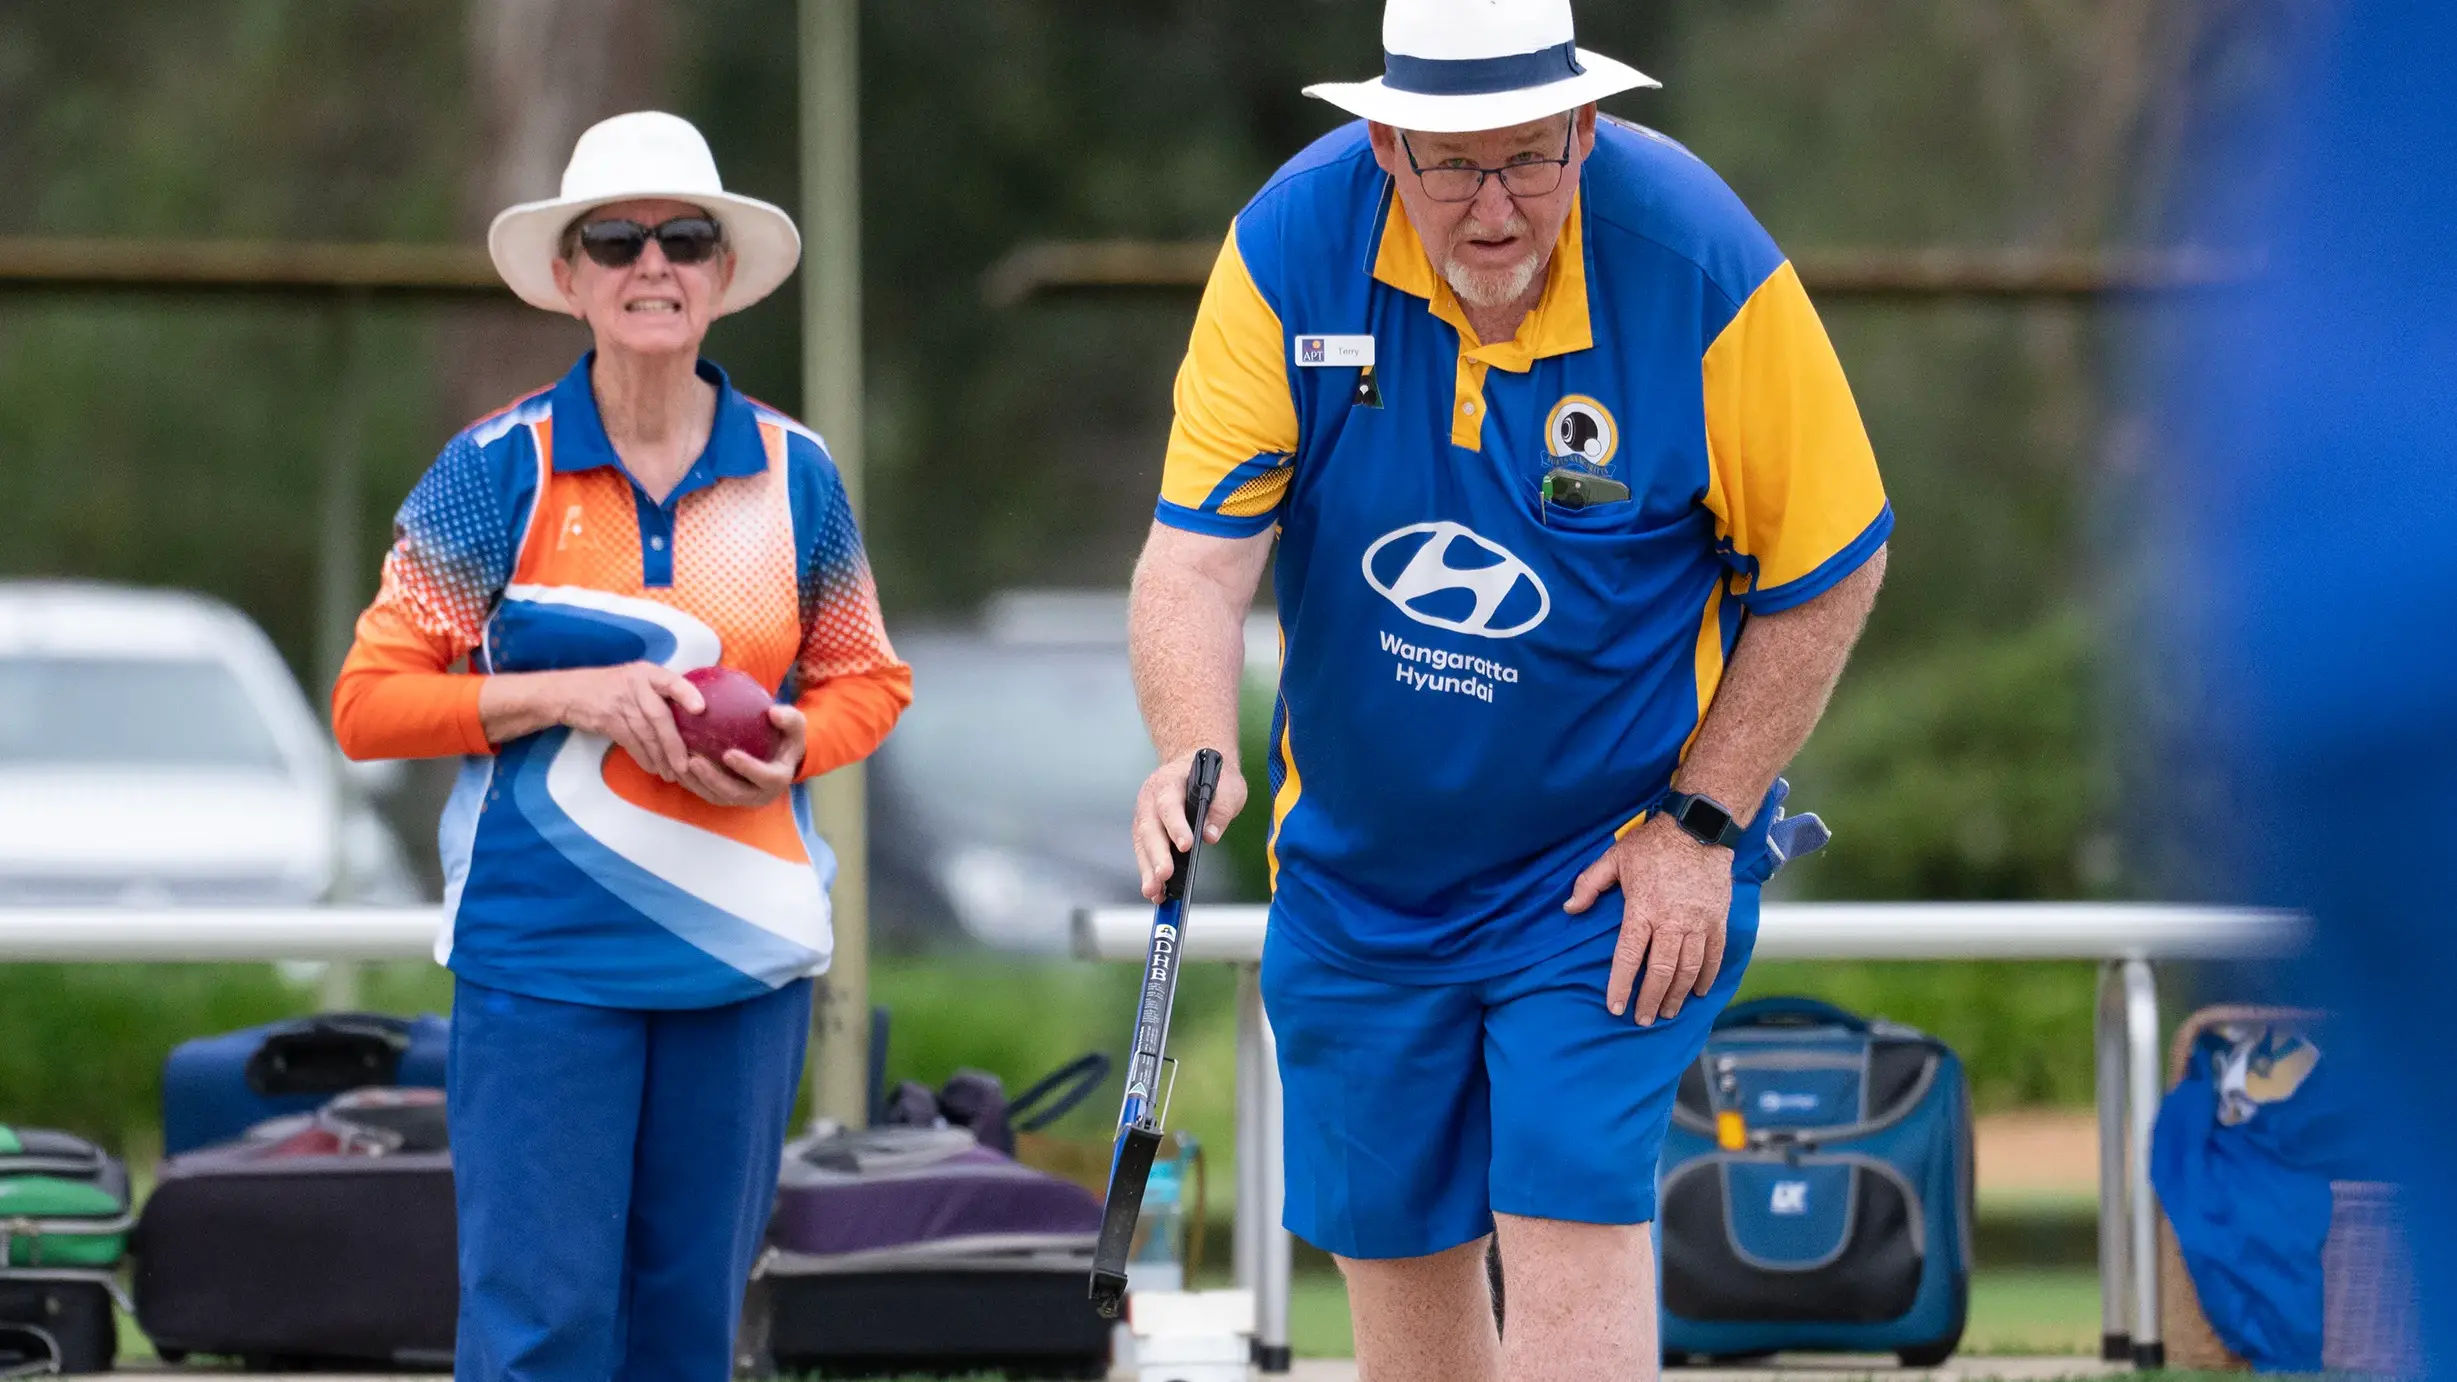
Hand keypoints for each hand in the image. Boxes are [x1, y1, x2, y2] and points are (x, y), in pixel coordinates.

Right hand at [552, 662, 704, 782]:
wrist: (568, 692)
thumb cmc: (612, 687)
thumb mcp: (636, 679)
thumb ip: (659, 691)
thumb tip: (694, 715)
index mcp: (647, 673)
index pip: (671, 680)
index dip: (687, 693)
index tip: (701, 709)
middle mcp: (636, 685)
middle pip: (659, 717)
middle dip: (674, 744)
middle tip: (686, 766)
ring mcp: (621, 703)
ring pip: (646, 734)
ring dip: (660, 758)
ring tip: (672, 773)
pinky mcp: (608, 720)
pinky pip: (630, 743)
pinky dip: (643, 758)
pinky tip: (653, 768)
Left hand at [678, 703, 809, 808]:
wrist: (779, 757)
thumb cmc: (785, 737)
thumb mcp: (794, 726)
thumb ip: (789, 719)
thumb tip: (774, 712)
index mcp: (778, 779)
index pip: (765, 778)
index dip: (747, 768)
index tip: (728, 753)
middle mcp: (759, 795)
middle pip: (734, 793)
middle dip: (712, 779)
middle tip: (694, 760)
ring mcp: (741, 799)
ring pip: (716, 796)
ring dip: (697, 783)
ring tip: (680, 763)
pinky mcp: (726, 798)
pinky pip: (706, 793)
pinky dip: (691, 782)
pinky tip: (676, 765)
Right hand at [1132, 749, 1247, 901]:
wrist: (1195, 764)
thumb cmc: (1213, 776)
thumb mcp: (1228, 786)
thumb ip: (1220, 808)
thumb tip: (1210, 835)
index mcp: (1170, 782)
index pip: (1170, 805)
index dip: (1176, 826)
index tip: (1185, 846)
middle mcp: (1151, 799)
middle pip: (1150, 828)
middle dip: (1156, 855)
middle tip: (1164, 876)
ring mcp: (1145, 816)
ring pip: (1142, 844)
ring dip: (1147, 869)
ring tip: (1154, 892)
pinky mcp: (1146, 832)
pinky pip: (1144, 853)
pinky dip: (1148, 872)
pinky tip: (1156, 892)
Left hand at [1564, 814, 1733, 1025]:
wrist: (1699, 828)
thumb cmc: (1654, 844)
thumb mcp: (1614, 857)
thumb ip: (1589, 884)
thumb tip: (1569, 909)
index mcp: (1643, 910)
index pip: (1628, 956)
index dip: (1620, 984)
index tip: (1615, 1007)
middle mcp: (1672, 922)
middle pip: (1660, 972)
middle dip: (1650, 1000)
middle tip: (1643, 1019)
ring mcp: (1698, 924)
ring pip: (1688, 970)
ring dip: (1677, 995)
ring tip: (1667, 1011)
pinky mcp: (1718, 921)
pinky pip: (1714, 957)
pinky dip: (1706, 977)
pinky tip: (1698, 992)